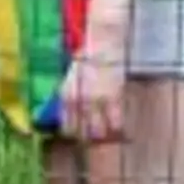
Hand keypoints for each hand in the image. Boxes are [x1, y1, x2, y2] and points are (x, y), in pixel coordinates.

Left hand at [61, 4, 128, 146]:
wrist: (102, 45)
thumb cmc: (84, 60)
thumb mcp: (69, 80)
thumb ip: (67, 98)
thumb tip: (64, 115)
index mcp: (66, 97)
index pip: (67, 126)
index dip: (72, 134)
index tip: (77, 135)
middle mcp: (80, 102)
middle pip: (81, 133)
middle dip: (86, 138)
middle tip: (92, 138)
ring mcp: (97, 101)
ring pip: (98, 132)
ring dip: (101, 136)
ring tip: (105, 135)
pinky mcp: (114, 97)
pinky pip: (116, 121)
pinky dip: (117, 128)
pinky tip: (119, 131)